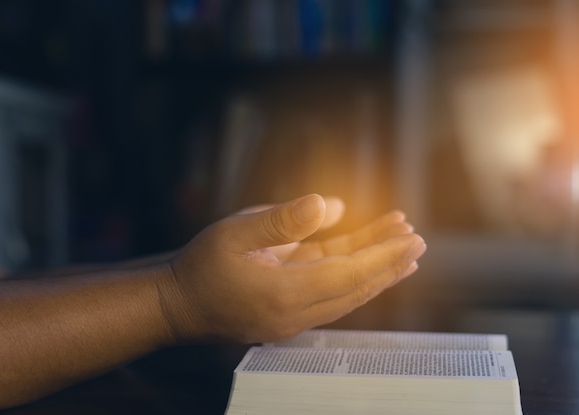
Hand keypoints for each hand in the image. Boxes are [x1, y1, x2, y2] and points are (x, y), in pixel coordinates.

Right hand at [165, 194, 425, 343]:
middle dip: (388, 265)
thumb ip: (284, 220)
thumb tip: (331, 205)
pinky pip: (329, 294)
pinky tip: (366, 260)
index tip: (409, 238)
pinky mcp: (289, 313)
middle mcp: (295, 314)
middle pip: (355, 289)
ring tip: (403, 249)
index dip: (381, 255)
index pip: (347, 275)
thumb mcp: (237, 232)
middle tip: (417, 242)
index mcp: (284, 294)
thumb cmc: (201, 265)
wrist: (178, 303)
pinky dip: (352, 276)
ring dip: (374, 271)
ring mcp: (293, 318)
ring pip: (346, 294)